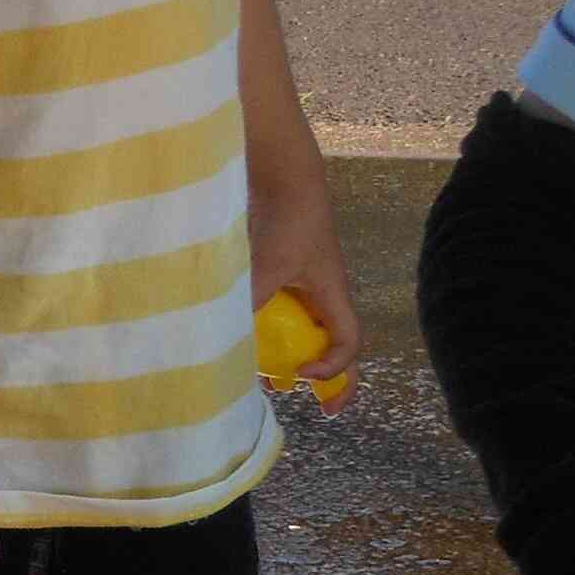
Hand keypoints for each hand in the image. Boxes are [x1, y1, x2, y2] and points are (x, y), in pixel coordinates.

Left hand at [252, 180, 363, 394]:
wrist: (281, 174)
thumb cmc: (287, 217)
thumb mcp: (268, 264)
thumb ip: (250, 299)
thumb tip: (225, 337)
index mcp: (333, 294)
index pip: (349, 344)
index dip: (334, 370)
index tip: (301, 377)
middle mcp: (322, 292)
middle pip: (332, 343)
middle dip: (324, 376)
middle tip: (304, 399)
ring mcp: (301, 281)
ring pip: (304, 327)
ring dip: (289, 352)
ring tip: (266, 376)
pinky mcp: (280, 269)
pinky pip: (280, 308)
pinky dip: (266, 327)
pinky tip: (239, 334)